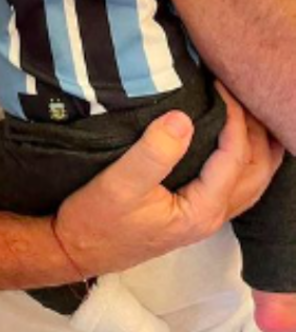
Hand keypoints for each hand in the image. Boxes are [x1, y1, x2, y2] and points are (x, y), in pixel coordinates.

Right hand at [54, 84, 282, 275]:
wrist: (75, 249)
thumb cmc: (95, 218)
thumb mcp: (120, 183)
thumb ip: (154, 152)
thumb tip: (183, 118)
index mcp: (202, 209)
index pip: (235, 156)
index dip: (233, 118)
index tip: (217, 84)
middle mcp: (211, 215)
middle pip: (257, 171)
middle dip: (255, 130)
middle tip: (237, 92)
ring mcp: (203, 216)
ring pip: (251, 180)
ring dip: (257, 146)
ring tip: (245, 112)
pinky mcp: (191, 211)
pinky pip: (236, 183)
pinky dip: (244, 159)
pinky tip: (230, 142)